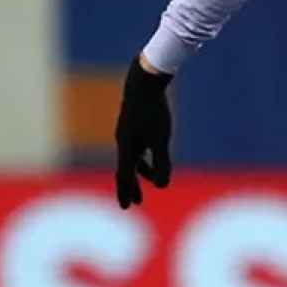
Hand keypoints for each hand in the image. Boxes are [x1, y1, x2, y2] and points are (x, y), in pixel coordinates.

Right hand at [115, 55, 173, 208]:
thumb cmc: (154, 110)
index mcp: (126, 146)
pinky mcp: (134, 122)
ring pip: (132, 156)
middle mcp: (123, 140)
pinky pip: (136, 145)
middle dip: (131, 186)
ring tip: (153, 177)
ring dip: (141, 170)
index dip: (126, 191)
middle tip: (134, 202)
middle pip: (126, 169)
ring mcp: (128, 131)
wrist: (145, 80)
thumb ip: (161, 162)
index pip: (124, 175)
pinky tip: (150, 153)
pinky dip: (143, 155)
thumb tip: (163, 186)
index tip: (127, 207)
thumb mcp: (161, 138)